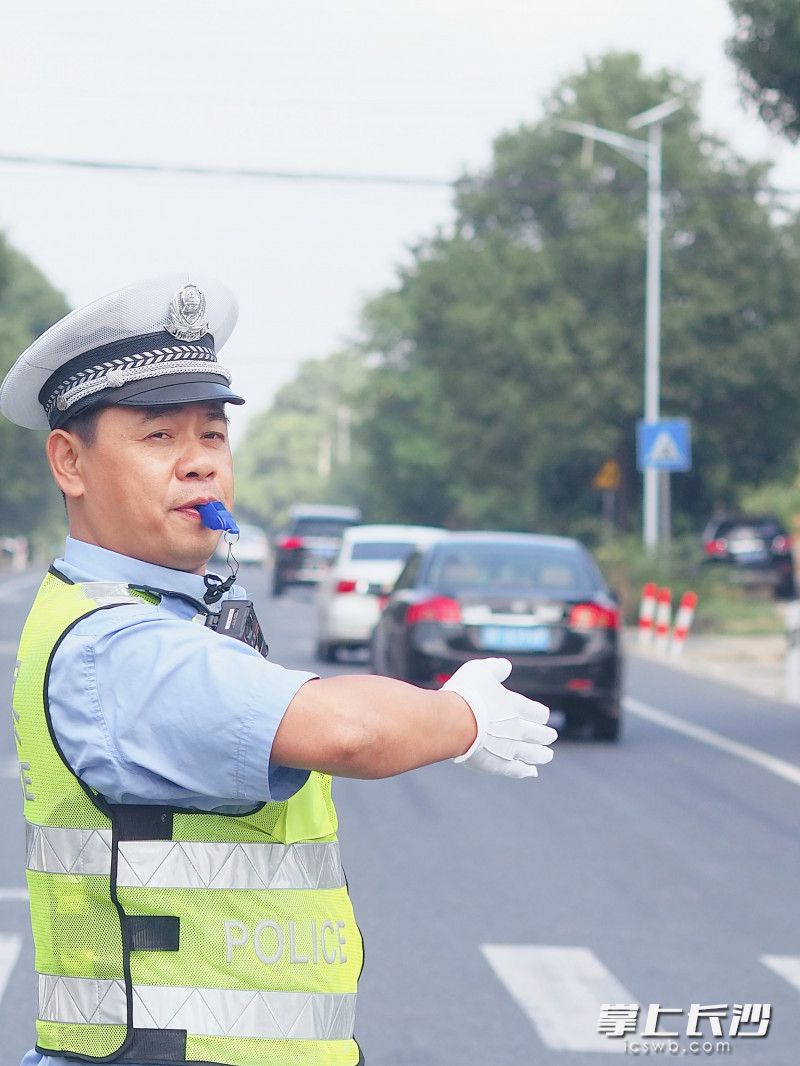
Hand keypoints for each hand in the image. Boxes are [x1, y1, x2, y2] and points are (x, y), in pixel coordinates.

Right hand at [443, 658, 555, 777]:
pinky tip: (531, 772)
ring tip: (548, 755)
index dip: (541, 714)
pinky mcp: (498, 764)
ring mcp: (509, 748)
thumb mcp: (480, 670)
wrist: (453, 722)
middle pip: (538, 734)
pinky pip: (516, 770)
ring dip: (542, 755)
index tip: (543, 715)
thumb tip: (506, 666)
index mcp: (515, 706)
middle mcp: (517, 728)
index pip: (537, 712)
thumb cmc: (465, 693)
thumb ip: (495, 668)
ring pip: (532, 753)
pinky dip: (525, 771)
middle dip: (546, 735)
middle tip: (551, 736)